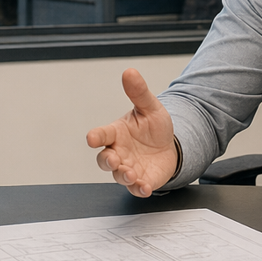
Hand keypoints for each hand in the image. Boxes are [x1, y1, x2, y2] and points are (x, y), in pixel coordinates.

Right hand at [85, 69, 178, 196]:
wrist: (170, 147)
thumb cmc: (154, 127)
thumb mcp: (150, 107)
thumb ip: (139, 92)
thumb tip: (130, 71)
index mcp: (116, 133)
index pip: (101, 134)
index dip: (95, 136)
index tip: (91, 138)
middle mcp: (118, 152)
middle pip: (104, 159)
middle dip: (107, 160)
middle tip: (113, 159)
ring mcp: (128, 168)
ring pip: (118, 175)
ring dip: (123, 175)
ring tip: (130, 173)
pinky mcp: (140, 181)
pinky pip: (135, 188)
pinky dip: (138, 189)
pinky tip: (144, 187)